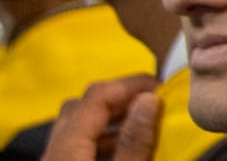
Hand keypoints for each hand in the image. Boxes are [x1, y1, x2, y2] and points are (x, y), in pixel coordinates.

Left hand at [47, 78, 161, 160]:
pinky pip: (74, 143)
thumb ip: (132, 142)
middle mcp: (52, 152)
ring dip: (109, 116)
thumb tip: (149, 99)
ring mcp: (52, 160)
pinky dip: (100, 135)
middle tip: (151, 101)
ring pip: (76, 124)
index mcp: (66, 150)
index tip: (161, 86)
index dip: (130, 84)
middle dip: (118, 97)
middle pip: (80, 106)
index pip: (95, 97)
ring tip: (142, 121)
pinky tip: (123, 146)